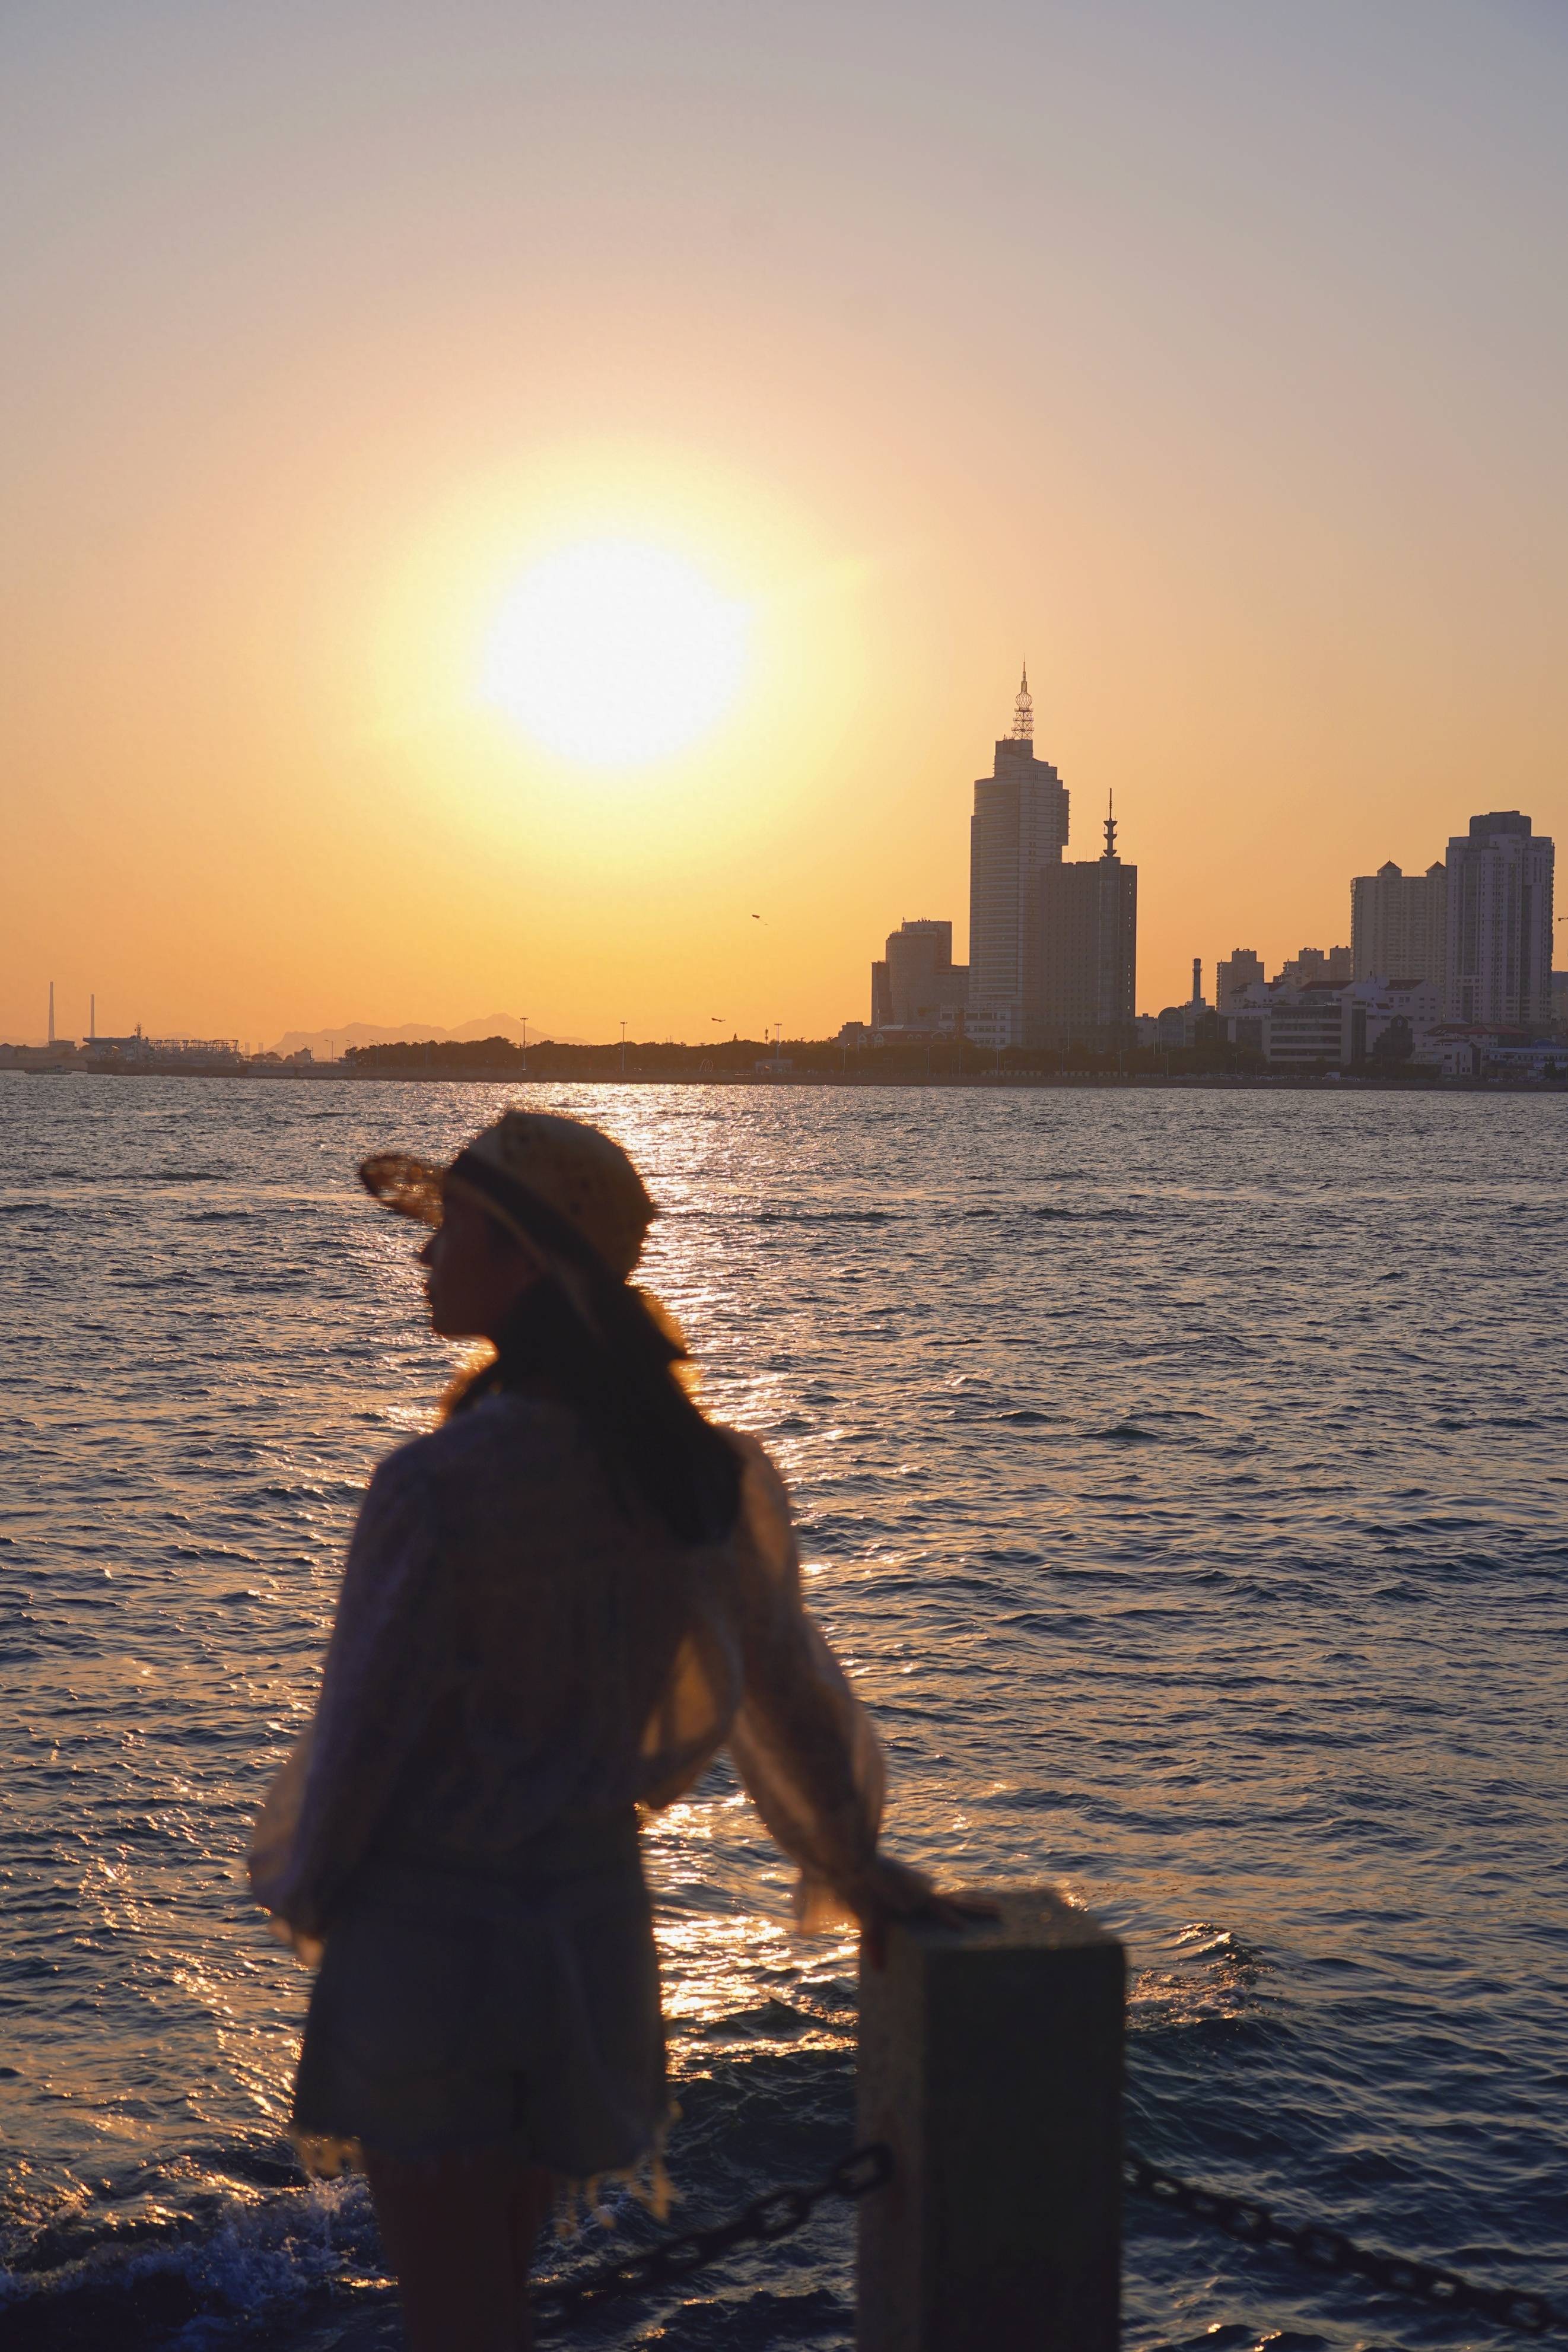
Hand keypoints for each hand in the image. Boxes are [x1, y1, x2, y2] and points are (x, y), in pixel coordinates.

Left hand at [848, 1853, 1000, 1969]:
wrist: (851, 1857)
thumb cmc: (859, 1887)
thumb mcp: (865, 1914)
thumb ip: (873, 1940)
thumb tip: (879, 1969)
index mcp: (914, 1896)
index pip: (942, 1909)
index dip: (955, 1919)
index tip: (973, 1927)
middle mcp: (922, 1891)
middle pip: (956, 1899)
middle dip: (978, 1906)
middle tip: (1001, 1910)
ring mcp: (920, 1886)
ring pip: (951, 1895)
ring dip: (970, 1900)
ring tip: (991, 1905)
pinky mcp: (913, 1885)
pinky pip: (938, 1894)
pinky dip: (953, 1899)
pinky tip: (954, 1902)